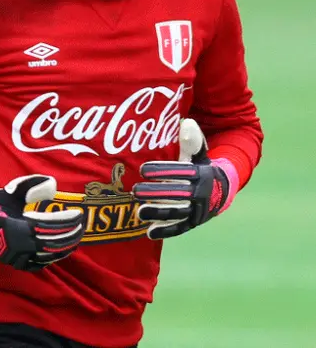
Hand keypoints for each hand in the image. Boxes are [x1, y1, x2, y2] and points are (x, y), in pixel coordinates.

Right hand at [0, 175, 84, 271]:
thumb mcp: (12, 190)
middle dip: (70, 234)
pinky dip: (53, 257)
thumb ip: (33, 184)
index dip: (66, 220)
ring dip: (65, 246)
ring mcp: (18, 256)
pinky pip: (40, 263)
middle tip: (81, 226)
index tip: (78, 214)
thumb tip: (54, 186)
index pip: (49, 224)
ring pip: (48, 254)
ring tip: (76, 237)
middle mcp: (19, 243)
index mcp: (18, 225)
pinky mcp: (16, 263)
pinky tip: (62, 249)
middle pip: (53, 241)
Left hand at [133, 119, 238, 239]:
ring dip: (159, 213)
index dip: (162, 170)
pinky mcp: (192, 222)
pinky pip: (180, 228)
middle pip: (178, 194)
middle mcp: (200, 193)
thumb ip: (192, 140)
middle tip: (135, 190)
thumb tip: (187, 122)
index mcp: (200, 174)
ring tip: (140, 211)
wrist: (219, 190)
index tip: (143, 169)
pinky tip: (149, 232)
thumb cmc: (200, 168)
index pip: (181, 172)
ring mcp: (197, 210)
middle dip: (156, 192)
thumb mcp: (199, 154)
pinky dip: (165, 230)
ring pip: (178, 213)